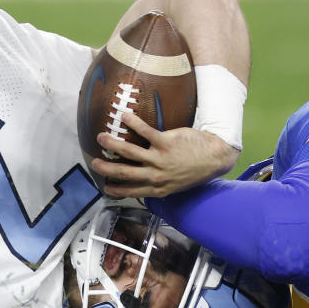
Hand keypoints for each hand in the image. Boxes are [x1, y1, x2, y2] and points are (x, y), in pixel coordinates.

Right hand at [92, 111, 238, 197]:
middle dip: (107, 169)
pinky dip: (133, 123)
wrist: (214, 157)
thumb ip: (161, 185)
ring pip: (130, 152)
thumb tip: (147, 183)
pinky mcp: (166, 142)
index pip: (132, 191)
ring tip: (101, 137)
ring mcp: (160, 159)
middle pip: (125, 173)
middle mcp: (156, 176)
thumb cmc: (195, 170)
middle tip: (94, 163)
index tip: (105, 187)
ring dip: (113, 144)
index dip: (116, 190)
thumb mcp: (177, 185)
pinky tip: (124, 116)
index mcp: (159, 189)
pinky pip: (145, 131)